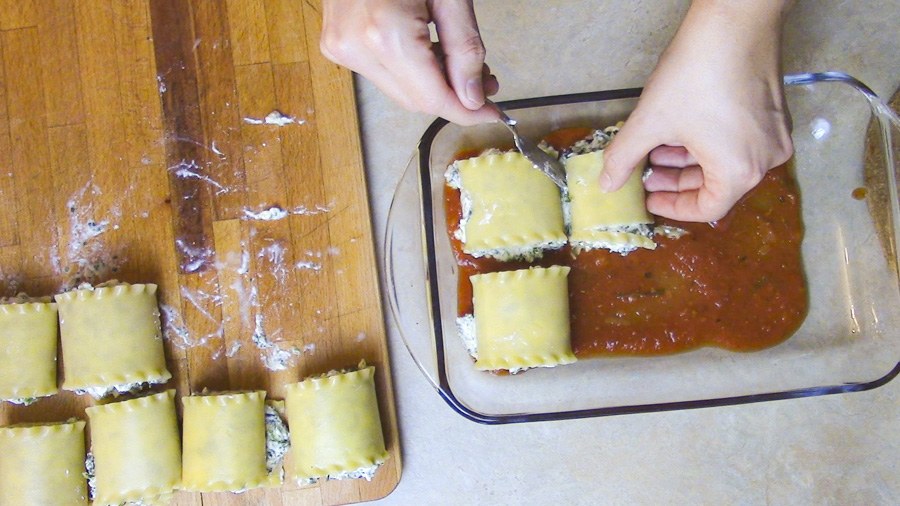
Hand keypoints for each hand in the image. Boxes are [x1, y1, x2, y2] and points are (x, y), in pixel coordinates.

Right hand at [320, 0, 499, 125]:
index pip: (433, 99)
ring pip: (398, 91)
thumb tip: (473, 97)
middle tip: (486, 83)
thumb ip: (465, 49)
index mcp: (385, 35)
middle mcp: (356, 47)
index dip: (467, 111)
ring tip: (459, 63)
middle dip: (454, 99)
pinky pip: (381, 73)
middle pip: (415, 100)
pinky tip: (428, 51)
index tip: (493, 112)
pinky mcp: (336, 43)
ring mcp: (341, 47)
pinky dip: (409, 71)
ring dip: (432, 85)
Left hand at [602, 0, 793, 221]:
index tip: (650, 198)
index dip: (673, 207)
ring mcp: (774, 135)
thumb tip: (607, 183)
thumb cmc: (697, 73)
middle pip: (717, 186)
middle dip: (677, 180)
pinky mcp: (773, 113)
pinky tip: (680, 129)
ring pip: (725, 161)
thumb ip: (624, 158)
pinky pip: (739, 141)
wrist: (734, 20)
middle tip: (647, 172)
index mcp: (740, 172)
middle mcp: (765, 159)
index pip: (707, 209)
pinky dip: (708, 142)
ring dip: (689, 160)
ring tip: (656, 148)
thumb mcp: (650, 121)